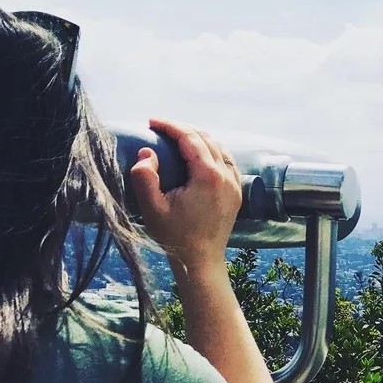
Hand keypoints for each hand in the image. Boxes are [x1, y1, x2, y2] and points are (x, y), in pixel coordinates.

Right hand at [129, 117, 241, 274]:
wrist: (201, 261)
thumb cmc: (175, 237)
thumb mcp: (152, 208)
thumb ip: (145, 177)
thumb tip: (146, 152)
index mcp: (208, 176)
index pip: (190, 138)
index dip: (170, 126)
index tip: (152, 122)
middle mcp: (226, 176)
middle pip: (206, 138)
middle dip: (183, 128)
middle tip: (161, 128)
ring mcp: (235, 184)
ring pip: (219, 148)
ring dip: (199, 138)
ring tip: (177, 137)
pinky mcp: (236, 193)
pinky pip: (227, 161)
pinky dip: (213, 151)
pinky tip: (199, 154)